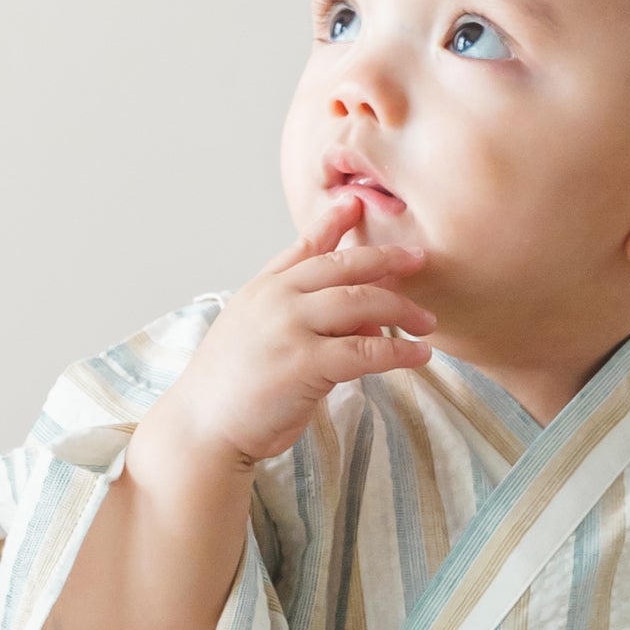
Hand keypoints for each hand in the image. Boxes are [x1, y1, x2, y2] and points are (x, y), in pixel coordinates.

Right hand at [170, 191, 437, 465]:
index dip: (332, 223)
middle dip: (385, 259)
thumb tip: (368, 322)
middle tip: (418, 258)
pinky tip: (419, 355)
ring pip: (359, 303)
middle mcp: (276, 299)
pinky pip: (365, 351)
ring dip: (400, 310)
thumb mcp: (261, 338)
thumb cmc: (233, 389)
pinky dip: (398, 352)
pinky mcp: (304, 363)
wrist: (203, 426)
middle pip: (342, 266)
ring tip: (426, 321)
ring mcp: (289, 328)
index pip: (303, 248)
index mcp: (262, 289)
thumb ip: (310, 322)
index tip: (355, 202)